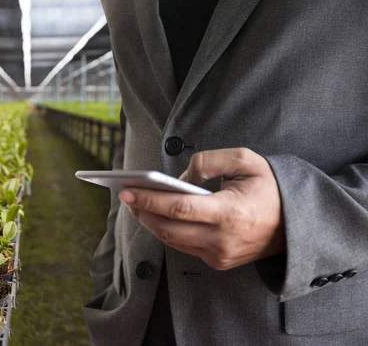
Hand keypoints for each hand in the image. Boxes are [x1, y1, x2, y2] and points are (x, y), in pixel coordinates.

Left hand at [119, 148, 284, 269]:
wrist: (296, 222)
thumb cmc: (270, 187)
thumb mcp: (245, 160)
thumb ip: (209, 161)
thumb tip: (180, 177)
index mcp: (230, 213)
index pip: (179, 208)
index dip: (149, 200)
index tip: (127, 191)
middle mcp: (222, 240)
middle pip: (169, 229)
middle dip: (143, 212)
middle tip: (126, 196)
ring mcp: (220, 255)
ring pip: (173, 241)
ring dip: (151, 222)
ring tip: (137, 204)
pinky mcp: (218, 262)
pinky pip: (185, 247)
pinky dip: (169, 230)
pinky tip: (158, 216)